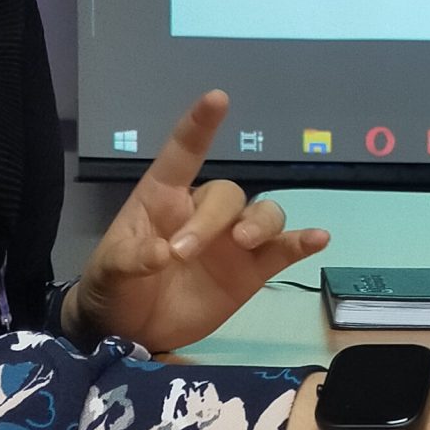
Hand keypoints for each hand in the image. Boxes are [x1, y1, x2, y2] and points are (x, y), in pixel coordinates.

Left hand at [64, 91, 329, 354]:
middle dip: (211, 221)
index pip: (184, 153)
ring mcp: (232, 242)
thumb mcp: (109, 271)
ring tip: (246, 244)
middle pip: (227, 195)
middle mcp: (203, 213)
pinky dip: (302, 243)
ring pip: (263, 214)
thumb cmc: (115, 286)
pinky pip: (283, 251)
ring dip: (260, 225)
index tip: (218, 99)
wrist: (131, 330)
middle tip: (183, 255)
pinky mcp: (251, 271)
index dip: (201, 125)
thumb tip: (162, 254)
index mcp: (164, 199)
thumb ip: (132, 260)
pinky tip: (319, 239)